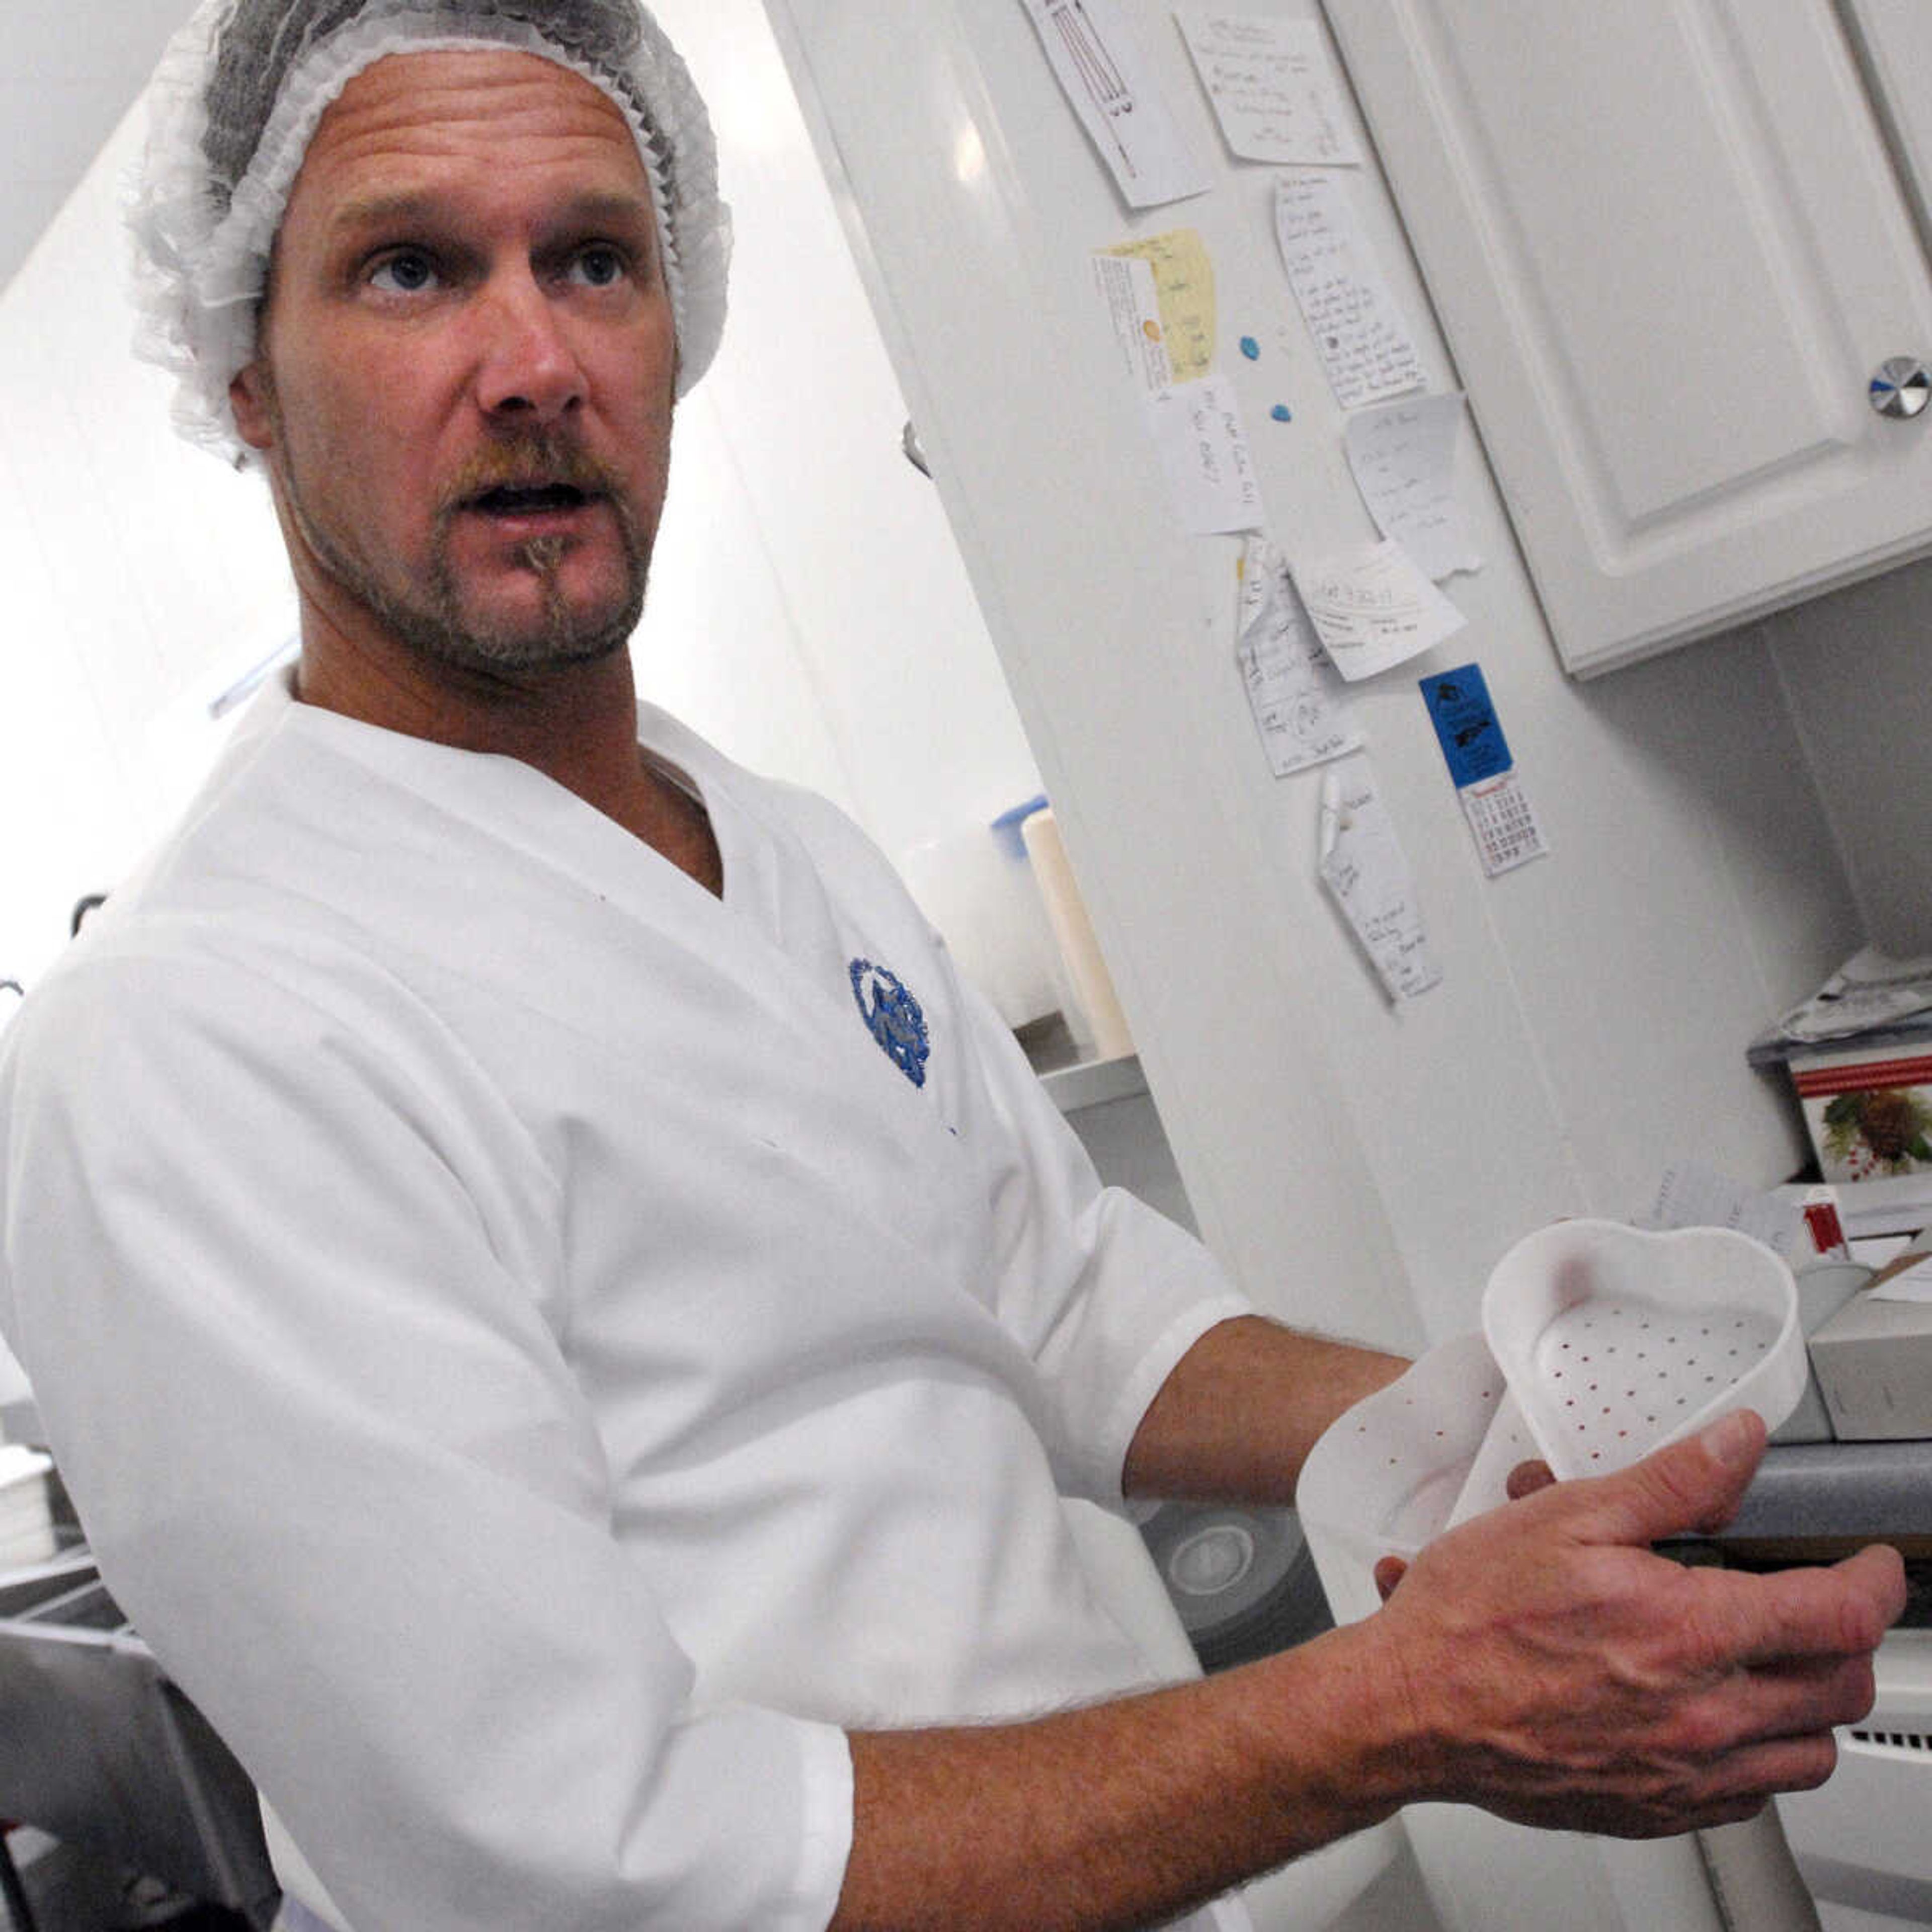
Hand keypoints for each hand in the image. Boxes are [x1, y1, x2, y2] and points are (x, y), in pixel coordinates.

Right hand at [1361, 1410, 1905, 1837]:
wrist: (1410, 1709)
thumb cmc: (1471, 1618)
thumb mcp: (1566, 1518)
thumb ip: (1670, 1483)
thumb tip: (1738, 1446)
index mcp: (1684, 1632)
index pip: (1837, 1615)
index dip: (1873, 1581)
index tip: (1869, 1565)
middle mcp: (1700, 1715)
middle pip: (1840, 1688)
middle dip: (1845, 1639)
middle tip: (1813, 1605)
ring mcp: (1684, 1774)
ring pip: (1809, 1753)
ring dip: (1808, 1702)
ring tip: (1768, 1661)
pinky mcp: (1659, 1810)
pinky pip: (1753, 1797)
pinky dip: (1757, 1756)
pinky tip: (1712, 1714)